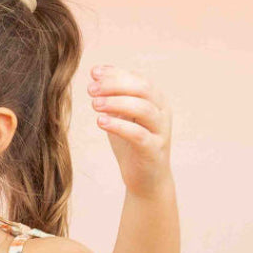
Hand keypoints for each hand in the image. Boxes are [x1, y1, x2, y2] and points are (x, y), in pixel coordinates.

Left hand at [89, 65, 173, 196]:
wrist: (146, 179)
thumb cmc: (130, 145)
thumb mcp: (120, 117)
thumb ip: (113, 97)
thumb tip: (96, 73)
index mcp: (155, 100)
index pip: (137, 79)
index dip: (116, 74)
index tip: (93, 72)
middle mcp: (162, 111)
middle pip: (142, 89)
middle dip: (115, 85)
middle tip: (91, 89)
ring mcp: (161, 130)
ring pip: (143, 109)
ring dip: (116, 103)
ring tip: (94, 104)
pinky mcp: (154, 150)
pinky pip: (138, 134)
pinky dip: (119, 126)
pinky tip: (101, 122)